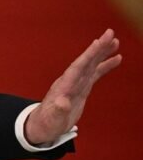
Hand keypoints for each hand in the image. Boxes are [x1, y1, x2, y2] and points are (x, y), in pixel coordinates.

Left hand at [25, 29, 121, 144]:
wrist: (43, 126)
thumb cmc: (47, 123)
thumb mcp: (52, 119)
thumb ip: (58, 111)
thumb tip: (63, 103)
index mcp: (64, 86)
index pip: (78, 66)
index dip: (89, 54)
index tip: (98, 41)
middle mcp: (70, 81)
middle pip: (86, 61)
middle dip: (98, 48)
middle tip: (110, 32)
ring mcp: (76, 84)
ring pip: (91, 64)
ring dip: (103, 53)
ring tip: (116, 41)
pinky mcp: (81, 88)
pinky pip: (95, 73)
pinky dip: (105, 65)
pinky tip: (116, 58)